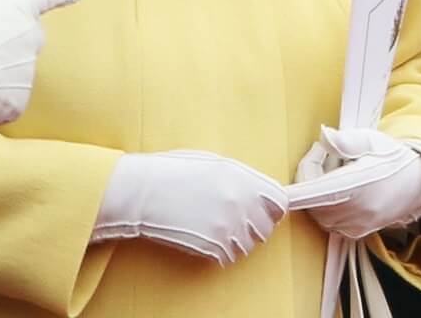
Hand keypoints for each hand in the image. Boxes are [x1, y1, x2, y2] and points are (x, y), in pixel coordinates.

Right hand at [92, 151, 288, 266]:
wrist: (140, 191)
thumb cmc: (170, 172)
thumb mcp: (209, 163)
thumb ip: (240, 179)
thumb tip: (261, 196)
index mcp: (241, 177)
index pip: (280, 202)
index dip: (270, 208)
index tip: (260, 211)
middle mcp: (240, 202)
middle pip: (266, 228)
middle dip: (251, 226)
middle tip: (225, 218)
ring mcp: (229, 226)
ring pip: (248, 246)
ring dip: (233, 240)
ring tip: (206, 224)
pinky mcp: (216, 246)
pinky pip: (228, 256)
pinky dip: (217, 251)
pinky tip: (198, 234)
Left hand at [288, 127, 420, 238]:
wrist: (418, 183)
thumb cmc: (393, 158)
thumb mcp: (372, 141)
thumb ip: (346, 140)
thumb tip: (324, 137)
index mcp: (360, 188)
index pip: (317, 188)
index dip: (306, 170)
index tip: (315, 151)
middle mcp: (358, 212)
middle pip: (311, 198)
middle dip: (310, 172)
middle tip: (324, 153)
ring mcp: (356, 225)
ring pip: (315, 210)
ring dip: (315, 189)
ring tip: (333, 169)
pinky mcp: (356, 232)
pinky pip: (326, 220)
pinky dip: (322, 203)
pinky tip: (336, 187)